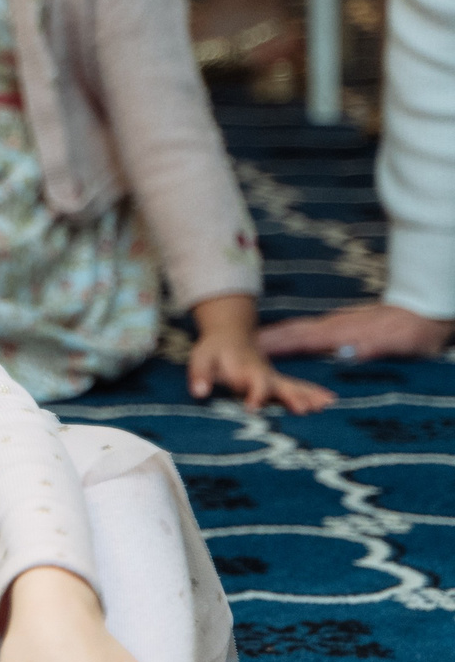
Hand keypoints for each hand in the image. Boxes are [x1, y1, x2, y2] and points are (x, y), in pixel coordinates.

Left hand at [189, 295, 331, 413]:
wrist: (230, 335)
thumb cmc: (213, 350)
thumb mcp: (200, 359)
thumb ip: (200, 375)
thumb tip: (199, 393)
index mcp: (246, 370)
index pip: (254, 383)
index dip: (254, 394)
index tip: (253, 408)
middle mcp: (264, 374)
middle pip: (281, 386)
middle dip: (292, 398)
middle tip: (305, 410)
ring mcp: (273, 377)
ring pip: (294, 386)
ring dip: (310, 396)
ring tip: (327, 406)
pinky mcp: (277, 381)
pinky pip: (298, 387)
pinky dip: (313, 393)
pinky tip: (331, 401)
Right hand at [261, 303, 453, 363]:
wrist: (429, 309)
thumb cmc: (417, 331)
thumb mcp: (402, 342)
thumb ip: (376, 346)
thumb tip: (351, 352)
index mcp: (342, 333)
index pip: (300, 339)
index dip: (274, 345)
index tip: (248, 349)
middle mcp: (334, 327)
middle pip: (291, 332)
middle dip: (263, 340)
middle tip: (233, 347)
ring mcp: (337, 326)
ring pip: (297, 331)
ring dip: (273, 338)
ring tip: (249, 345)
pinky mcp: (343, 329)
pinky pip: (307, 333)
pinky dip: (289, 337)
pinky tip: (285, 343)